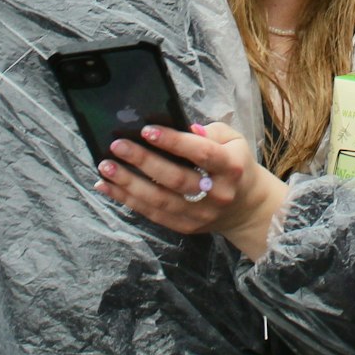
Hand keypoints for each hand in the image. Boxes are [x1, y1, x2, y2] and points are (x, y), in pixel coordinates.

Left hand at [94, 121, 286, 258]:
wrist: (247, 206)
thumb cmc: (235, 164)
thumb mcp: (234, 140)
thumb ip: (210, 132)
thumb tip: (182, 127)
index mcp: (230, 167)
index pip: (202, 153)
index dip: (174, 141)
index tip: (146, 130)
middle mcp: (217, 193)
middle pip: (176, 179)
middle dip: (143, 161)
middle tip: (117, 146)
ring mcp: (200, 214)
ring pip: (160, 200)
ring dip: (129, 183)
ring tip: (106, 167)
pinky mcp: (186, 227)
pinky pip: (153, 214)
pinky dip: (128, 200)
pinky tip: (108, 187)